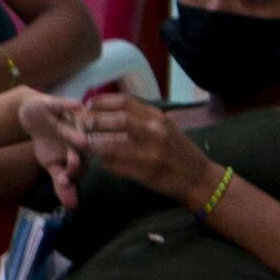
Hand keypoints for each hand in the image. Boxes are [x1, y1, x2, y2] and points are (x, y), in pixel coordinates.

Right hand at [18, 89, 93, 203]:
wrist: (33, 116)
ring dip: (76, 131)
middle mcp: (83, 133)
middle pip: (83, 143)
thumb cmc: (48, 142)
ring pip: (76, 125)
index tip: (64, 179)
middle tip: (74, 162)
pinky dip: (68, 105)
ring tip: (79, 140)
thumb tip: (72, 207)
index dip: (75, 169)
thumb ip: (62, 184)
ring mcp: (72, 117)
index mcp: (84, 150)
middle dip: (80, 153)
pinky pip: (65, 104)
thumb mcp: (52, 165)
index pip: (82, 161)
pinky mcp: (59, 103)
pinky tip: (74, 106)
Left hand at [66, 92, 218, 207]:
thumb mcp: (163, 126)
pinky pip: (116, 166)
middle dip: (94, 121)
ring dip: (94, 144)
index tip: (87, 105)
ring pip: (112, 145)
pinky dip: (104, 163)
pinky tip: (100, 162)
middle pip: (117, 119)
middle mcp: (155, 131)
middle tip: (81, 124)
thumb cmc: (177, 150)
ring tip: (84, 143)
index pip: (124, 101)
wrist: (198, 178)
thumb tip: (107, 110)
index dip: (101, 102)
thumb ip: (139, 118)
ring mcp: (151, 153)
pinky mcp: (146, 172)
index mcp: (157, 117)